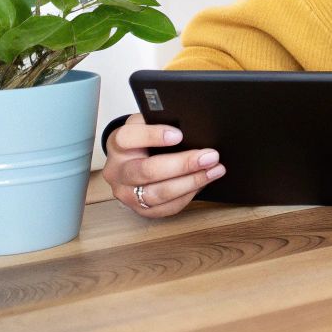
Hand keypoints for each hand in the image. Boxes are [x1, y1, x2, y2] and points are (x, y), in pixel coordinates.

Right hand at [100, 113, 225, 217]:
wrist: (131, 162)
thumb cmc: (144, 141)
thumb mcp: (146, 124)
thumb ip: (161, 121)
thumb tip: (191, 126)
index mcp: (117, 144)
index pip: (128, 138)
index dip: (152, 136)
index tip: (179, 135)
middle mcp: (117, 171)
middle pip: (147, 171)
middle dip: (182, 165)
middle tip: (210, 156)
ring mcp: (126, 194)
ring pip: (157, 194)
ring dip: (190, 182)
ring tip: (214, 171)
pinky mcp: (140, 209)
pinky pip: (166, 208)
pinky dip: (188, 196)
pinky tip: (203, 183)